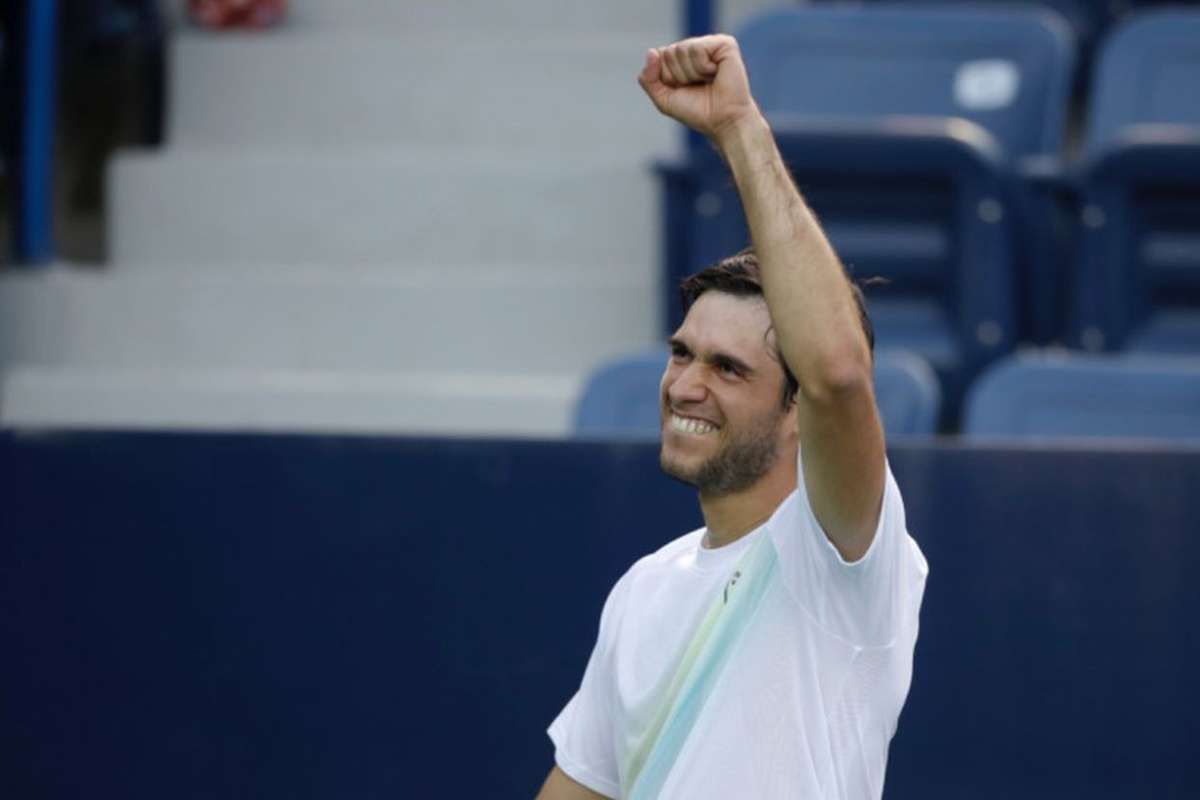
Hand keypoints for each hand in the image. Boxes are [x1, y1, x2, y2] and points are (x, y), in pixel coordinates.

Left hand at [637, 35, 762, 145]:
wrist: (723, 121)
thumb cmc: (697, 112)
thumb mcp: (663, 99)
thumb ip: (648, 79)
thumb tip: (652, 51)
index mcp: (682, 58)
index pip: (659, 56)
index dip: (667, 78)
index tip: (683, 89)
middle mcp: (695, 48)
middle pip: (669, 52)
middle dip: (678, 75)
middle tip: (697, 86)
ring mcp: (710, 44)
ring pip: (681, 49)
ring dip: (691, 73)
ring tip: (707, 80)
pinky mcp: (725, 43)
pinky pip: (697, 48)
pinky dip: (702, 67)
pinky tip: (716, 73)